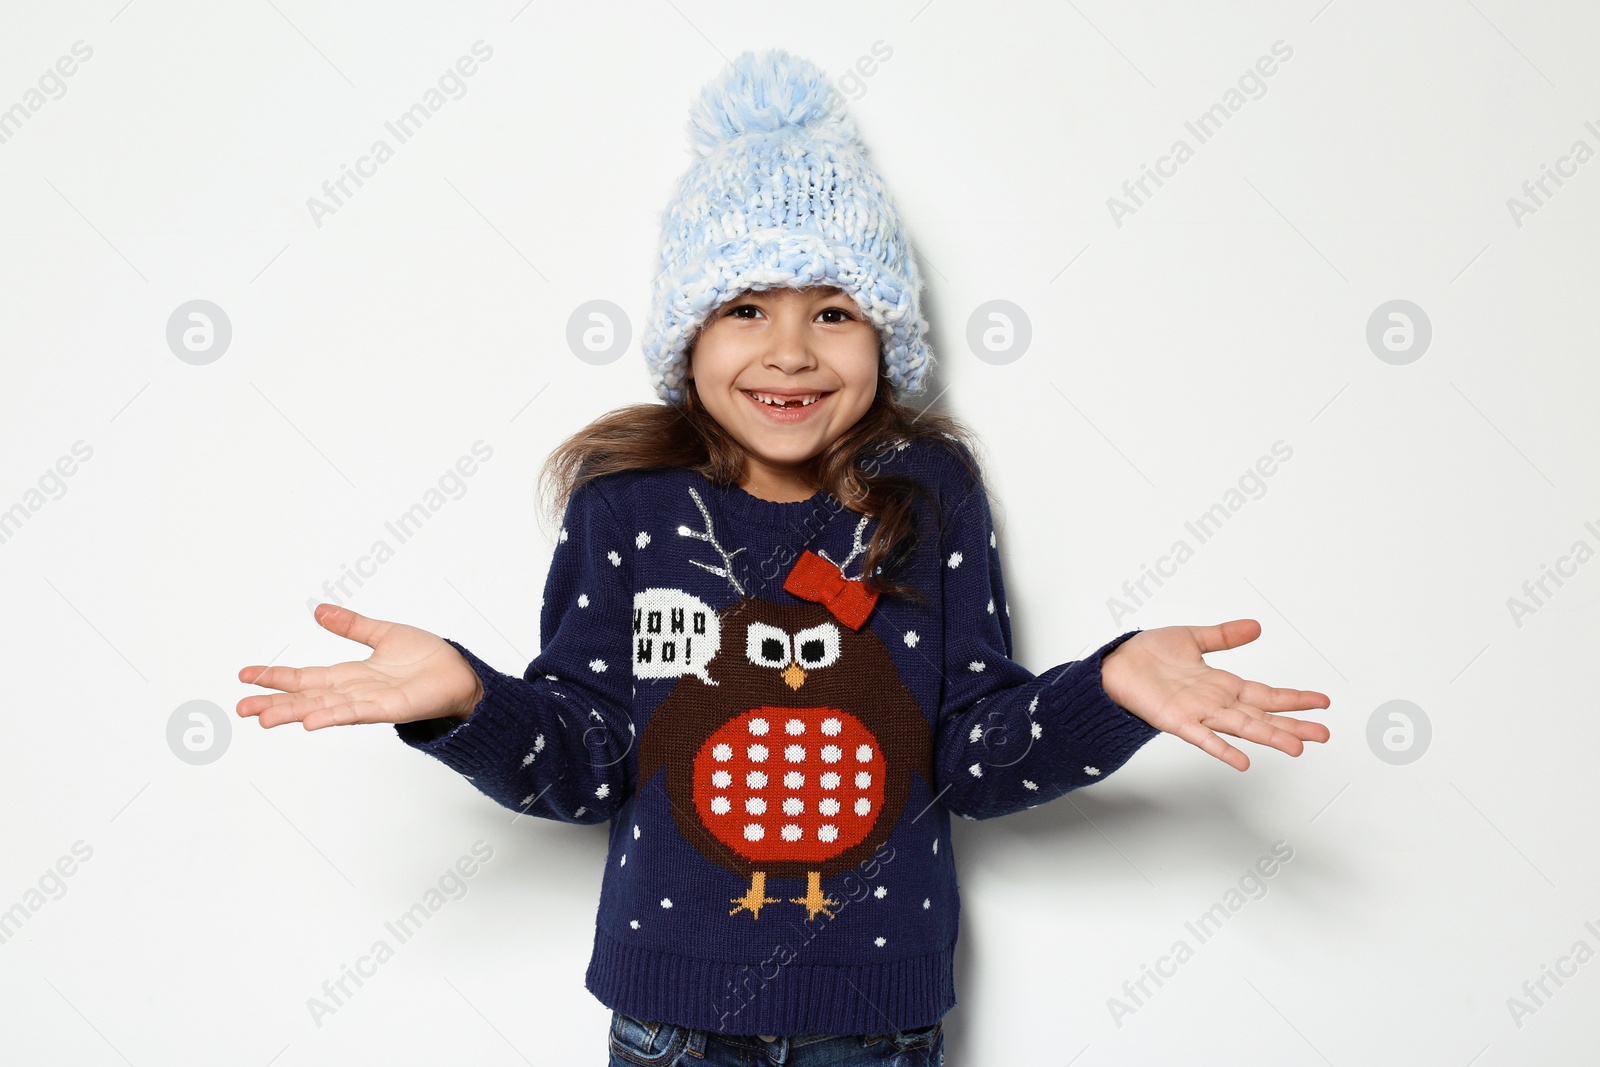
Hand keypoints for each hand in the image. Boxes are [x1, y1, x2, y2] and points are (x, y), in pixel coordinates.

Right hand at [236, 604, 483, 730]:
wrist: (460, 674)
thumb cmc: (428, 659)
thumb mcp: (383, 633)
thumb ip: (351, 625)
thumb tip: (318, 610)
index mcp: (350, 675)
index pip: (305, 677)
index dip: (276, 677)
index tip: (245, 676)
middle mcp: (354, 691)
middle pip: (306, 697)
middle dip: (273, 702)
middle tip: (241, 707)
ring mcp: (369, 702)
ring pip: (323, 708)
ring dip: (293, 713)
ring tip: (264, 718)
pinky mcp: (389, 708)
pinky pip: (355, 712)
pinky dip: (331, 715)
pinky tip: (310, 721)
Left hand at [1100, 619, 1328, 770]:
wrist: (1114, 667)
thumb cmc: (1147, 656)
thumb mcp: (1192, 638)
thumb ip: (1224, 636)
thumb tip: (1256, 626)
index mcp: (1221, 684)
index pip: (1266, 693)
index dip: (1294, 697)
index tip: (1322, 701)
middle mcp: (1215, 702)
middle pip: (1263, 715)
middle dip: (1294, 724)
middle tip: (1325, 734)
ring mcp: (1198, 713)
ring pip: (1242, 727)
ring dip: (1270, 737)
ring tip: (1298, 747)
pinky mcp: (1176, 720)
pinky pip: (1204, 738)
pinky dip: (1224, 749)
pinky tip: (1244, 761)